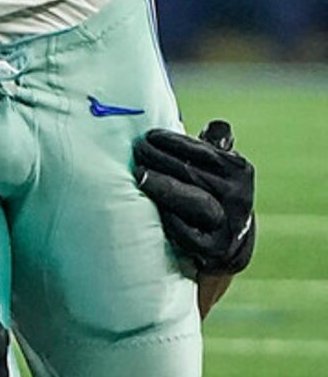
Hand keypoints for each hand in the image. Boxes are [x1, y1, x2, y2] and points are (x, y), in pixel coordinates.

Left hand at [134, 120, 255, 275]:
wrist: (229, 240)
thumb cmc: (212, 190)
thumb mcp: (220, 166)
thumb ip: (216, 144)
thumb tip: (218, 126)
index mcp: (240, 171)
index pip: (205, 152)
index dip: (175, 142)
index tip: (150, 135)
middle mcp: (238, 197)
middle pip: (194, 174)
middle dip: (161, 160)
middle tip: (137, 151)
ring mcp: (229, 225)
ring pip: (196, 202)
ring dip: (165, 187)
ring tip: (140, 174)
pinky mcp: (214, 250)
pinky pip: (191, 234)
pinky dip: (172, 220)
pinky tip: (152, 206)